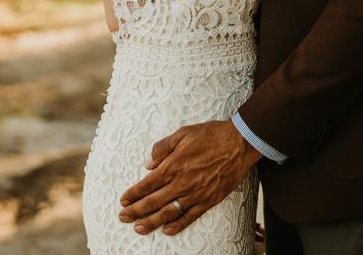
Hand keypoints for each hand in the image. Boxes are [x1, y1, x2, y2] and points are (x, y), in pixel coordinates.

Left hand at [118, 119, 260, 236]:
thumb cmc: (211, 135)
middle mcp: (182, 183)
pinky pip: (189, 217)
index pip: (147, 184)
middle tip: (123, 218)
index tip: (123, 200)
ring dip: (152, 222)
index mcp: (173, 165)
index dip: (134, 193)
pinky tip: (167, 230)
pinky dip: (177, 225)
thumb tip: (149, 164)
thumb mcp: (183, 133)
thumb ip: (163, 147)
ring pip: (168, 213)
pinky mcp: (208, 200)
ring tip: (139, 229)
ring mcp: (195, 194)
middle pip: (154, 202)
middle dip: (136, 211)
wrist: (239, 143)